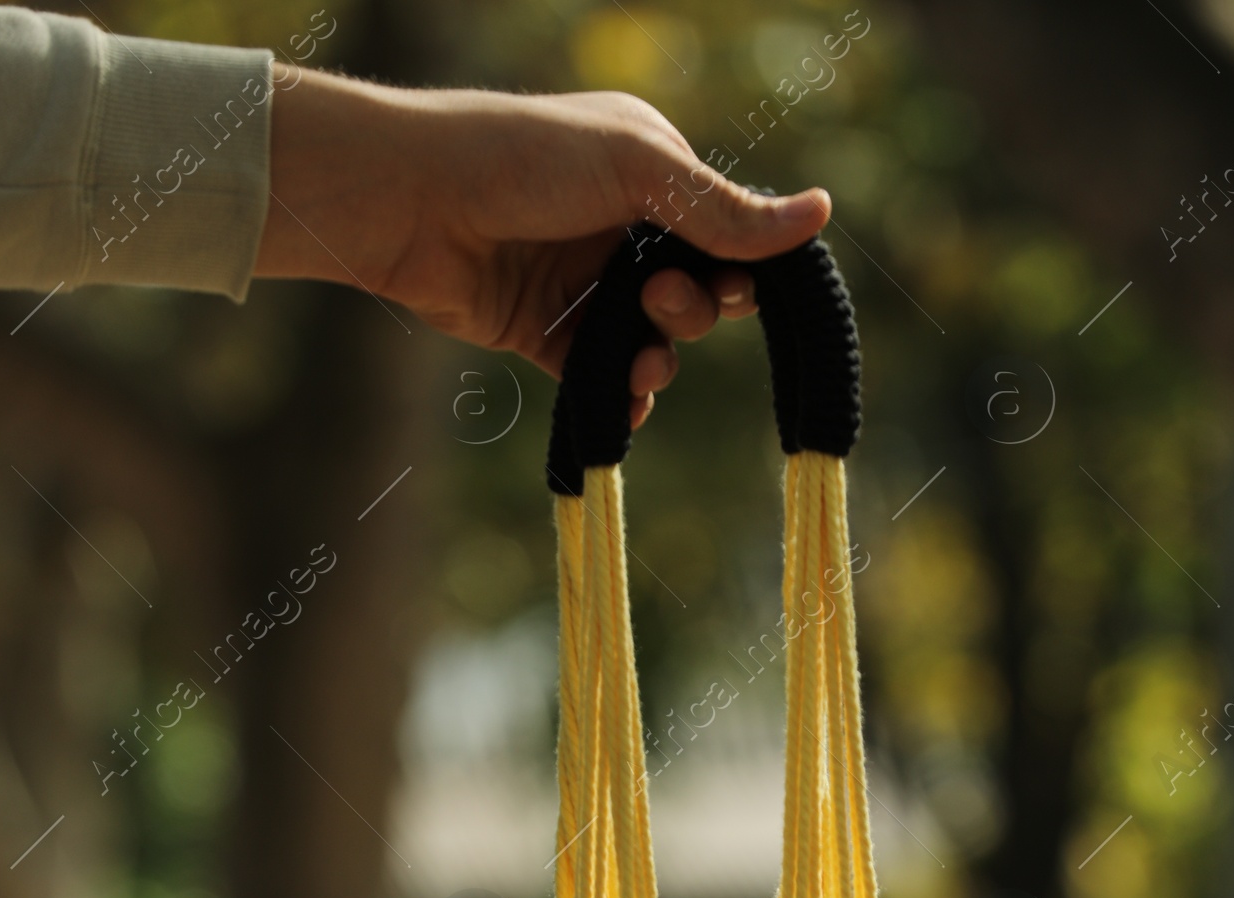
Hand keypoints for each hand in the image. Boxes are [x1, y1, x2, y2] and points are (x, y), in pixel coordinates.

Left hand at [255, 75, 830, 424]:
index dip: (740, 268)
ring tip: (641, 360)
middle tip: (661, 303)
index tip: (740, 291)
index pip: (723, 230)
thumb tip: (821, 213)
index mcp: (650, 170)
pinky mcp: (546, 335)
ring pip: (653, 342)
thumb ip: (725, 210)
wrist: (411, 201)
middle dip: (693, 311)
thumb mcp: (638, 172)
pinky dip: (620, 397)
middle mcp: (620, 228)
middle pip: (695, 293)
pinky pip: (604, 378)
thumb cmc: (522, 160)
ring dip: (658, 358)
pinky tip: (624, 402)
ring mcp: (583, 284)